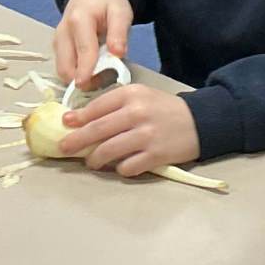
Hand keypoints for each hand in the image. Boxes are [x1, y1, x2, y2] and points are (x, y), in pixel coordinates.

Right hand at [55, 0, 132, 85]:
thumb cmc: (108, 1)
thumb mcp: (120, 11)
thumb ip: (119, 32)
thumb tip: (117, 54)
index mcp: (79, 20)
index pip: (83, 49)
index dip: (85, 69)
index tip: (85, 85)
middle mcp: (63, 31)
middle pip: (65, 64)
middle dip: (81, 79)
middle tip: (103, 81)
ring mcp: (58, 39)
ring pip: (62, 67)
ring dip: (78, 78)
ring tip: (100, 76)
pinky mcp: (57, 46)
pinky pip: (63, 65)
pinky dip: (75, 72)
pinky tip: (91, 70)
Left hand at [59, 84, 198, 174]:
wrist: (200, 122)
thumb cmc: (164, 109)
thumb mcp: (140, 97)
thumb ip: (114, 104)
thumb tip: (80, 119)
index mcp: (132, 94)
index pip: (97, 107)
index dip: (78, 117)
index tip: (66, 124)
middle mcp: (137, 113)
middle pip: (97, 130)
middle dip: (76, 141)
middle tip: (64, 148)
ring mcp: (146, 135)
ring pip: (108, 150)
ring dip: (95, 159)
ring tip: (92, 162)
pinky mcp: (156, 155)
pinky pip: (127, 167)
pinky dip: (120, 169)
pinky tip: (121, 167)